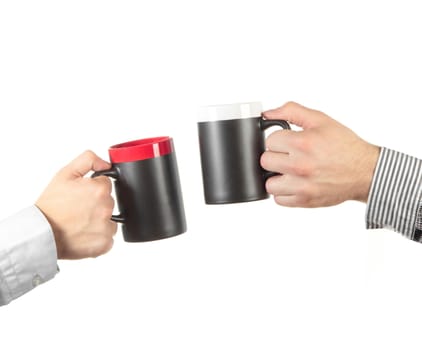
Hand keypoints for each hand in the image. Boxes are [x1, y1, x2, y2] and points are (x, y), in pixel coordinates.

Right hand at [36, 150, 116, 258]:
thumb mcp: (65, 174)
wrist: (41, 232)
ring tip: (80, 222)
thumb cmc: (51, 205)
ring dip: (99, 221)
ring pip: (110, 220)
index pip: (106, 185)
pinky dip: (98, 237)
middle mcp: (106, 208)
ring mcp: (107, 227)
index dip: (93, 188)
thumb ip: (88, 160)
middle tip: (78, 209)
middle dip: (97, 204)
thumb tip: (106, 164)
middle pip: (109, 202)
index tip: (82, 195)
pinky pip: (108, 238)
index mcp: (100, 190)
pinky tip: (84, 234)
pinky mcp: (105, 244)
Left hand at [260, 102, 380, 207]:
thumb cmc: (344, 146)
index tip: (288, 142)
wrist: (366, 171)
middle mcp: (300, 165)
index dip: (278, 140)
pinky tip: (295, 183)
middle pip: (265, 161)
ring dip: (277, 177)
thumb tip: (267, 113)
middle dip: (276, 156)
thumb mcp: (320, 120)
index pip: (269, 141)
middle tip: (289, 156)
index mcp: (303, 143)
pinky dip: (284, 193)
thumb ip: (291, 111)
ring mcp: (301, 186)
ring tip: (290, 172)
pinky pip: (279, 200)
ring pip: (268, 183)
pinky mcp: (304, 201)